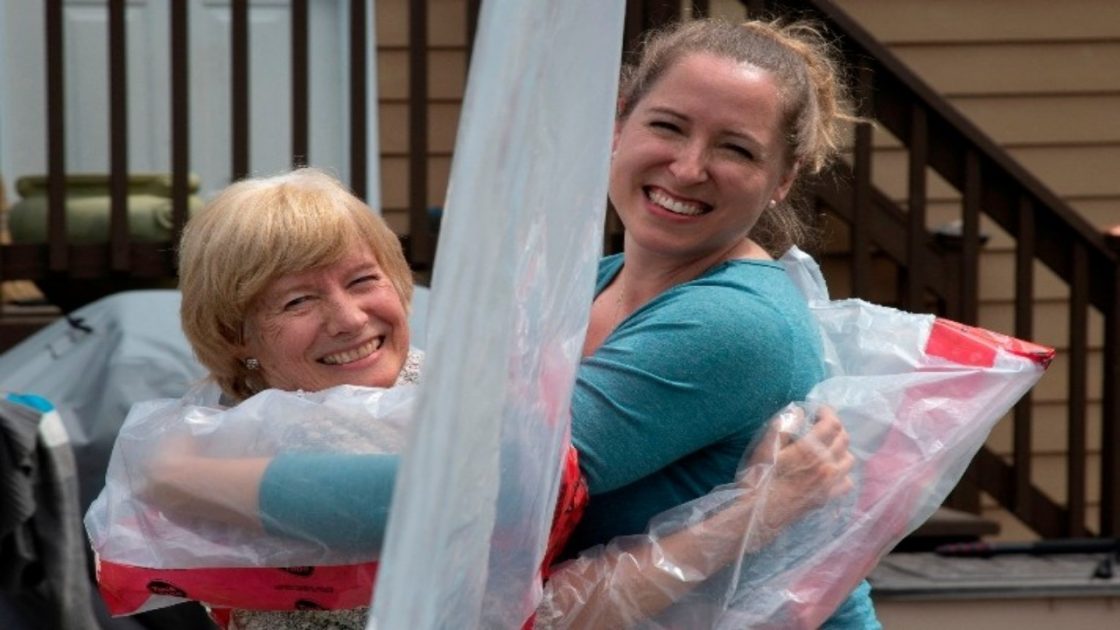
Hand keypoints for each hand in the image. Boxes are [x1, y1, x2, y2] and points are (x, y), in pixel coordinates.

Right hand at [741, 405, 853, 531]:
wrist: (760, 514)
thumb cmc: (759, 479)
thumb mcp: (765, 448)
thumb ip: (783, 427)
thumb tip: (798, 412)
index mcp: (810, 450)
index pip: (832, 424)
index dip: (828, 412)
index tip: (818, 409)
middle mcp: (826, 465)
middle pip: (844, 439)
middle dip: (835, 427)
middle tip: (822, 424)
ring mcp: (829, 483)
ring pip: (849, 459)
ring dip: (841, 448)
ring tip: (828, 446)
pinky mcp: (827, 498)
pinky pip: (847, 482)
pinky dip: (843, 472)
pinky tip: (831, 471)